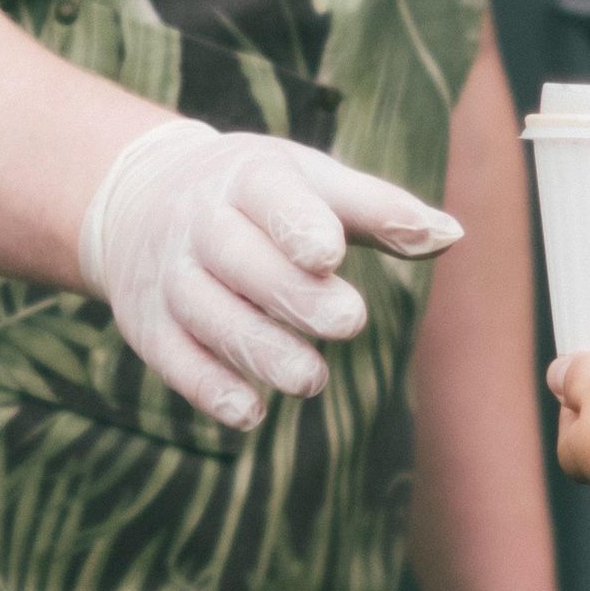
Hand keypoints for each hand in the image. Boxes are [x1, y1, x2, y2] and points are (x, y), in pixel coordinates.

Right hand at [80, 119, 462, 429]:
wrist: (137, 199)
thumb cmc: (258, 195)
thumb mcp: (313, 182)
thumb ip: (379, 210)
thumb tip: (452, 235)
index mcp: (247, 177)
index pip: (269, 196)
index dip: (296, 224)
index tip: (330, 253)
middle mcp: (199, 224)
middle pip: (239, 259)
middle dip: (291, 294)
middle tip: (349, 320)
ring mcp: (169, 276)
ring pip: (207, 314)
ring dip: (258, 350)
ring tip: (310, 380)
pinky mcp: (149, 325)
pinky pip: (174, 359)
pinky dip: (208, 388)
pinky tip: (249, 413)